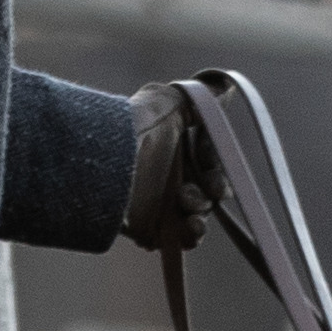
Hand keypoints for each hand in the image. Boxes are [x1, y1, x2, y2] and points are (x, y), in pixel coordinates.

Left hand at [119, 80, 220, 253]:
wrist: (107, 160)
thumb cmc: (137, 128)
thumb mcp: (168, 103)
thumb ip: (199, 99)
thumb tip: (224, 88)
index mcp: (177, 154)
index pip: (210, 168)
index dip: (216, 170)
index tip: (209, 167)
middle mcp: (170, 181)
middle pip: (208, 195)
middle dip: (210, 194)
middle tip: (197, 192)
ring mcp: (160, 207)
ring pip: (198, 219)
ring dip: (202, 217)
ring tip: (190, 214)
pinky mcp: (150, 231)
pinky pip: (181, 242)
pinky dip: (191, 237)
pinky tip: (189, 227)